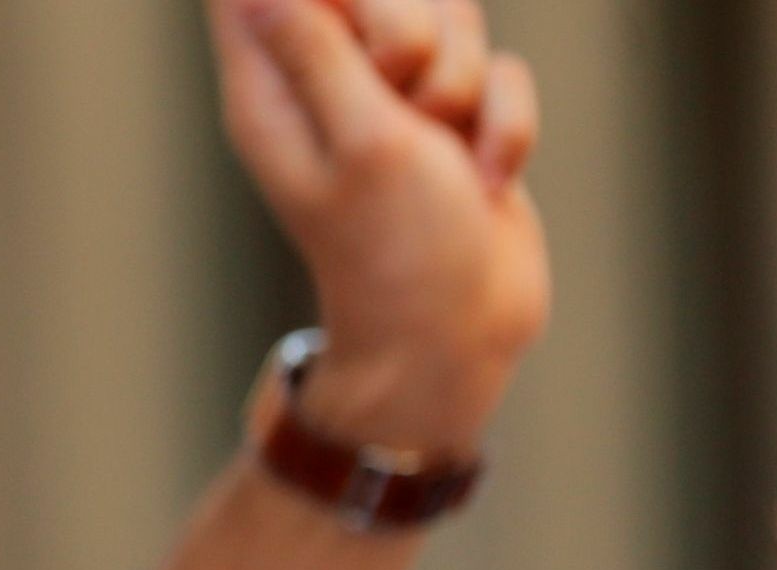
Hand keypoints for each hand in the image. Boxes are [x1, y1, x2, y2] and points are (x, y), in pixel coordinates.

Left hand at [215, 0, 549, 459]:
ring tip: (445, 151)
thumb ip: (320, 48)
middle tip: (404, 95)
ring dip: (464, 84)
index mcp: (273, 92)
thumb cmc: (398, 251)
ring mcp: (395, 99)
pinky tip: (483, 180)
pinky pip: (499, 69)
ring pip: (449, 15)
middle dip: (413, 29)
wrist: (461, 332)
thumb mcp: (361, 139)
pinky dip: (503, 125)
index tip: (368, 51)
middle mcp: (327, 85)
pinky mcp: (457, 117)